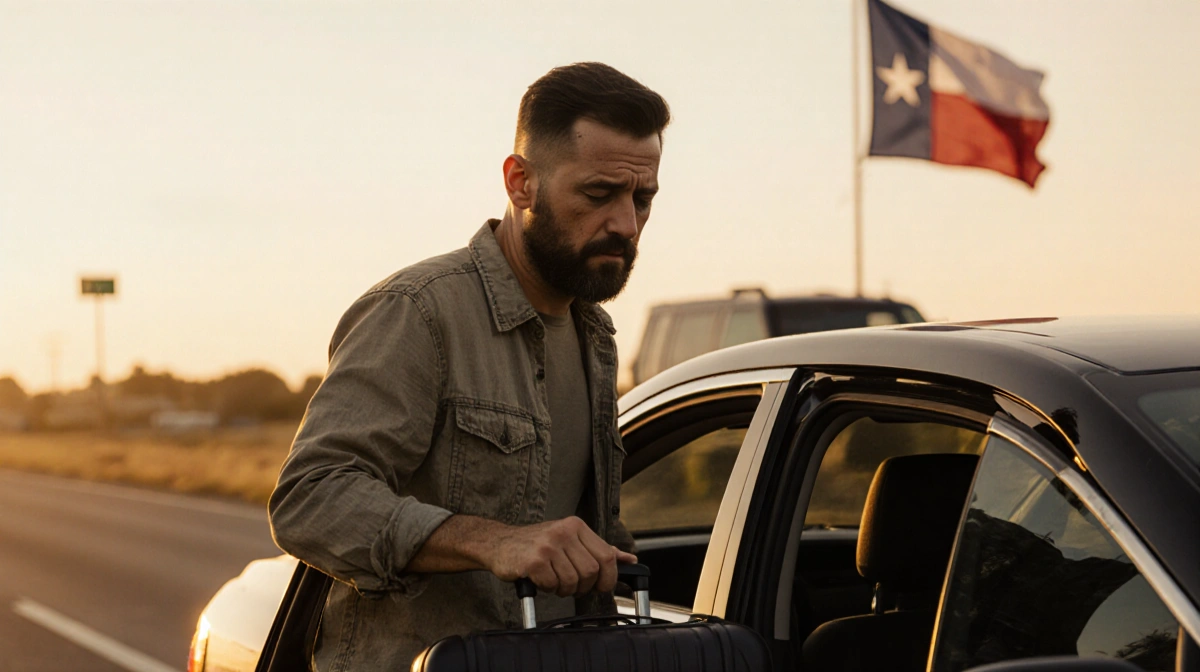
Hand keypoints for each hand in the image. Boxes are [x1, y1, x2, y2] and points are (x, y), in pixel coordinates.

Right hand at [489, 516, 637, 596]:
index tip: (601, 586)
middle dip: (583, 586)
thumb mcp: (570, 540)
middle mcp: (564, 531)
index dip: (608, 578)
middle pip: (591, 572)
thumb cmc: (537, 545)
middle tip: (570, 585)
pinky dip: (547, 588)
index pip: (607, 556)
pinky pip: (552, 585)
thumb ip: (599, 549)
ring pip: (573, 581)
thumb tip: (629, 559)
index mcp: (576, 526)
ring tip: (552, 580)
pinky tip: (539, 579)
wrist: (499, 543)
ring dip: (563, 589)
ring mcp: (548, 545)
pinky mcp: (534, 560)